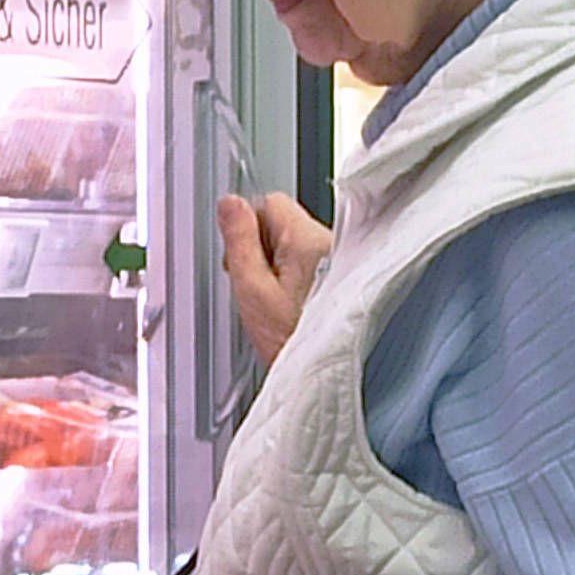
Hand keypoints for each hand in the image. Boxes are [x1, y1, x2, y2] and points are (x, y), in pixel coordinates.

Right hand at [217, 190, 332, 366]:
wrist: (323, 373)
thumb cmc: (291, 339)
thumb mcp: (253, 291)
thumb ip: (239, 242)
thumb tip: (230, 204)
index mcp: (307, 239)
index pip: (269, 202)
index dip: (248, 227)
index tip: (243, 258)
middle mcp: (330, 240)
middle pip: (284, 222)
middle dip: (264, 247)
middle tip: (258, 285)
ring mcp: (340, 257)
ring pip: (297, 243)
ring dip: (281, 265)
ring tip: (277, 302)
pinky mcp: (344, 274)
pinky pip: (312, 262)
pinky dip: (299, 279)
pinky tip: (293, 306)